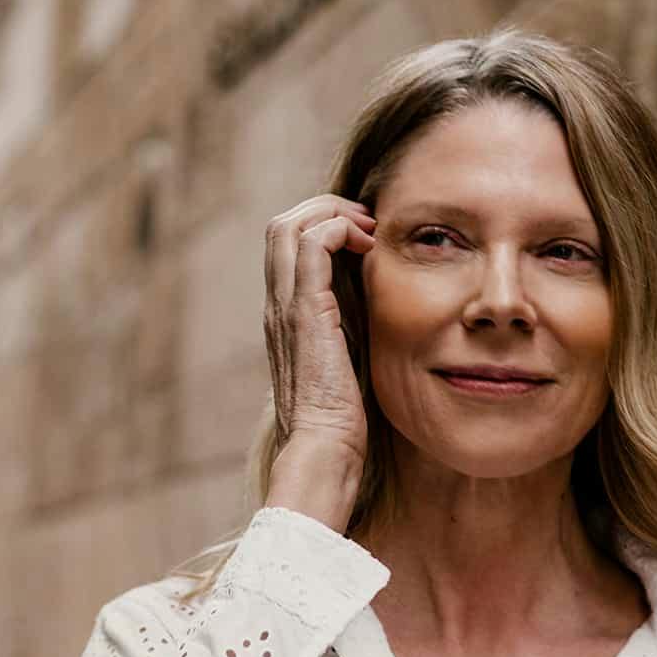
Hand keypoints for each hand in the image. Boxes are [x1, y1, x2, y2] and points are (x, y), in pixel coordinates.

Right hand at [262, 194, 376, 465]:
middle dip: (326, 209)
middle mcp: (278, 305)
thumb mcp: (349, 360)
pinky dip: (338, 229)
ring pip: (289, 226)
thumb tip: (377, 307)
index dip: (323, 224)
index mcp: (286, 315)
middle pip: (281, 225)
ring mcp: (286, 306)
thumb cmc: (342, 417)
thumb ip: (351, 330)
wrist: (326, 447)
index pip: (287, 246)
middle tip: (369, 223)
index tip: (366, 235)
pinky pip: (311, 245)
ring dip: (332, 213)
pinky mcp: (305, 312)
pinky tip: (368, 245)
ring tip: (369, 229)